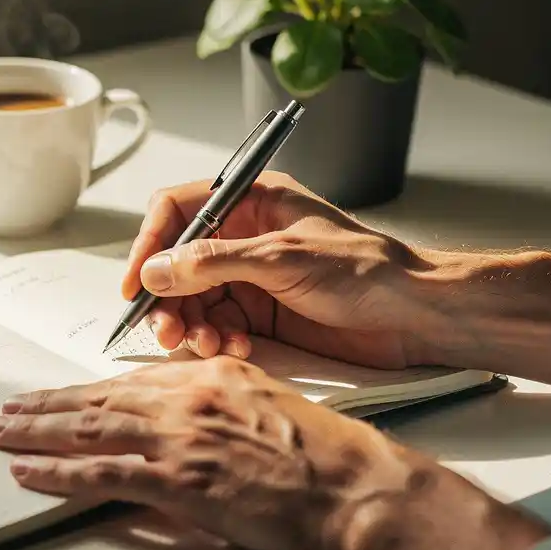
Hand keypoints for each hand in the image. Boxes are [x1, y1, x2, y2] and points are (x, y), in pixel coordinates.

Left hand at [0, 356, 422, 549]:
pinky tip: (29, 470)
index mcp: (212, 374)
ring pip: (89, 428)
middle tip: (10, 409)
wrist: (361, 488)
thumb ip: (221, 402)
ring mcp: (181, 437)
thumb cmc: (329, 454)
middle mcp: (189, 397)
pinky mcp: (180, 480)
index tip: (63, 397)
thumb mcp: (269, 403)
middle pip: (99, 398)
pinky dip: (58, 472)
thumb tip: (190, 418)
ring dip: (37, 430)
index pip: (132, 379)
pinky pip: (102, 474)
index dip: (89, 390)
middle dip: (47, 405)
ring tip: (3, 431)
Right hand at [123, 172, 437, 368]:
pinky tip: (232, 348)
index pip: (176, 211)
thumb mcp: (281, 258)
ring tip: (202, 345)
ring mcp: (251, 275)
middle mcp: (244, 235)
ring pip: (194, 298)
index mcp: (250, 201)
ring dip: (190, 324)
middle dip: (168, 297)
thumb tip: (155, 270)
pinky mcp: (262, 312)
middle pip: (178, 262)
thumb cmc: (365, 270)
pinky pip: (218, 324)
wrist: (415, 316)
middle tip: (167, 330)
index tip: (135, 283)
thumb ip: (212, 263)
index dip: (149, 245)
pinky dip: (217, 339)